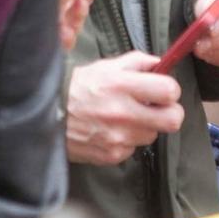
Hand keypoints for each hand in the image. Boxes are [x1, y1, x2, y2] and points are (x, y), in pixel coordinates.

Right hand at [66, 52, 183, 164]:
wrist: (46, 115)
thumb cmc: (78, 87)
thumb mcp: (106, 66)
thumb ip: (137, 62)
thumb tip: (161, 63)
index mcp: (122, 85)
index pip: (169, 91)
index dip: (170, 90)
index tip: (163, 91)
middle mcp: (122, 113)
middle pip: (172, 120)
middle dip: (170, 113)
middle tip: (158, 108)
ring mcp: (118, 137)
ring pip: (153, 135)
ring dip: (145, 127)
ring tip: (126, 119)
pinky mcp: (111, 155)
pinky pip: (133, 149)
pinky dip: (127, 141)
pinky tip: (112, 131)